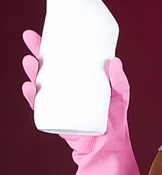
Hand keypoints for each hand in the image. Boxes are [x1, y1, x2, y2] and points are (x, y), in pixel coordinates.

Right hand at [21, 29, 129, 155]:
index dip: (54, 44)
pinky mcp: (56, 117)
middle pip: (48, 67)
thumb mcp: (120, 94)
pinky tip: (28, 87)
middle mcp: (67, 88)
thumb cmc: (115, 117)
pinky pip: (40, 106)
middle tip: (29, 38)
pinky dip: (32, 97)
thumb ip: (119, 79)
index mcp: (80, 78)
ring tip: (29, 61)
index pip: (64, 57)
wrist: (108, 145)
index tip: (47, 29)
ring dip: (32, 72)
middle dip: (36, 52)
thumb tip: (114, 61)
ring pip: (40, 83)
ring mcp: (60, 101)